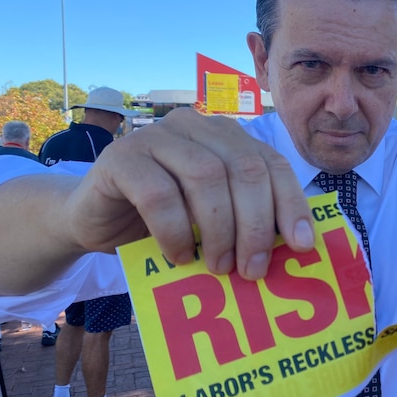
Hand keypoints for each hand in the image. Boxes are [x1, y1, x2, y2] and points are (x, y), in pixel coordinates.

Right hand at [64, 108, 314, 279]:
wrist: (94, 221)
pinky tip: (180, 256)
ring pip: (207, 176)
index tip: (303, 245)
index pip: (272, 163)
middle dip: (256, 224)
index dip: (291, 203)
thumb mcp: (214, 219)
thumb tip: (297, 245)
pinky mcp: (121, 157)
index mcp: (227, 136)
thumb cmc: (164, 223)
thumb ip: (248, 218)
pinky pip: (159, 194)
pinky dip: (176, 231)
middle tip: (253, 269)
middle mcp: (197, 126)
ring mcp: (157, 136)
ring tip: (218, 267)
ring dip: (219, 229)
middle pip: (245, 168)